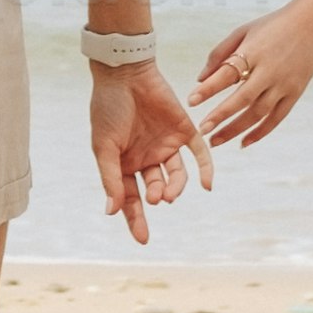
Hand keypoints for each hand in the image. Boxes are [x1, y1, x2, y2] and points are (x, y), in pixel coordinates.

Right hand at [90, 58, 212, 240]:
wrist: (125, 73)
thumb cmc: (108, 109)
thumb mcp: (104, 147)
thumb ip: (110, 178)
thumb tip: (112, 211)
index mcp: (124, 164)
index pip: (131, 198)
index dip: (136, 219)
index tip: (143, 239)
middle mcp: (146, 158)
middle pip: (154, 189)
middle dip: (155, 196)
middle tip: (155, 197)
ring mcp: (166, 145)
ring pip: (176, 176)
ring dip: (174, 187)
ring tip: (168, 192)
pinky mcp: (184, 131)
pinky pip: (200, 154)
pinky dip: (206, 169)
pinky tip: (208, 184)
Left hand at [194, 0, 312, 150]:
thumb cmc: (273, 25)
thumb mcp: (244, 31)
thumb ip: (220, 53)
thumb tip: (200, 79)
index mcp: (254, 51)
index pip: (227, 73)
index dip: (209, 89)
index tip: (191, 101)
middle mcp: (269, 70)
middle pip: (242, 99)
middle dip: (220, 116)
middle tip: (202, 130)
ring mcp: (284, 84)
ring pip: (258, 113)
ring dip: (236, 129)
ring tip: (215, 140)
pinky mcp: (295, 93)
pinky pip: (276, 118)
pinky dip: (260, 132)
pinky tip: (243, 142)